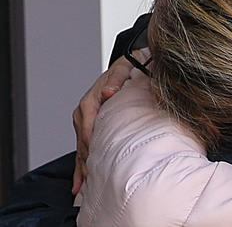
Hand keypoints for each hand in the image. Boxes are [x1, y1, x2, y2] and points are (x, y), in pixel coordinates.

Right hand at [71, 55, 134, 194]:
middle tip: (91, 181)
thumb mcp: (124, 68)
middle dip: (86, 161)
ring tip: (82, 189)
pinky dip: (81, 166)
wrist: (129, 66)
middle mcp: (84, 112)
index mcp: (90, 101)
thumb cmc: (128, 68)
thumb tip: (109, 92)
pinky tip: (80, 183)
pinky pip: (82, 149)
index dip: (91, 141)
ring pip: (81, 148)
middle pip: (83, 141)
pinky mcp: (88, 128)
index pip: (88, 125)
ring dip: (81, 168)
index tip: (96, 157)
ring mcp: (84, 122)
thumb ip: (116, 80)